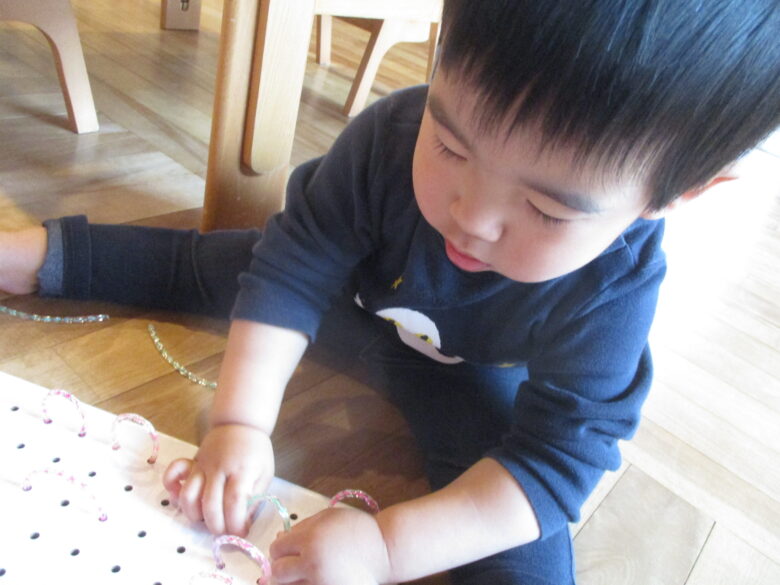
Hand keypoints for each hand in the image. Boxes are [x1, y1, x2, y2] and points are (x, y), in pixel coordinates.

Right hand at [163, 423, 273, 535]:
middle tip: (225, 532)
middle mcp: (219, 468)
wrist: (240, 423)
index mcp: (241, 470)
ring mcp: (202, 465)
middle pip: (210, 504)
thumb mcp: (265, 473)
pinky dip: (171, 487)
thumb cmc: (255, 451)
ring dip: (194, 515)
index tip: (241, 533)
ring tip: (206, 518)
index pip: (234, 502)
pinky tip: (179, 496)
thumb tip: (243, 522)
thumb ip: (255, 497)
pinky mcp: (192, 462)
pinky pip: (173, 473)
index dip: (235, 523)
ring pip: (188, 495)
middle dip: (216, 526)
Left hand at [270, 507, 391, 584]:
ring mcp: (321, 583)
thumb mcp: (328, 517)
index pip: (276, 549)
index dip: (281, 548)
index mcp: (310, 539)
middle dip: (282, 567)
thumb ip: (302, 526)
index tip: (288, 549)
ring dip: (294, 581)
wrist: (385, 550)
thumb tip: (280, 537)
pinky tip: (314, 580)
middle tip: (293, 564)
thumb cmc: (358, 529)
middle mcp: (312, 563)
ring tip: (307, 573)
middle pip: (278, 573)